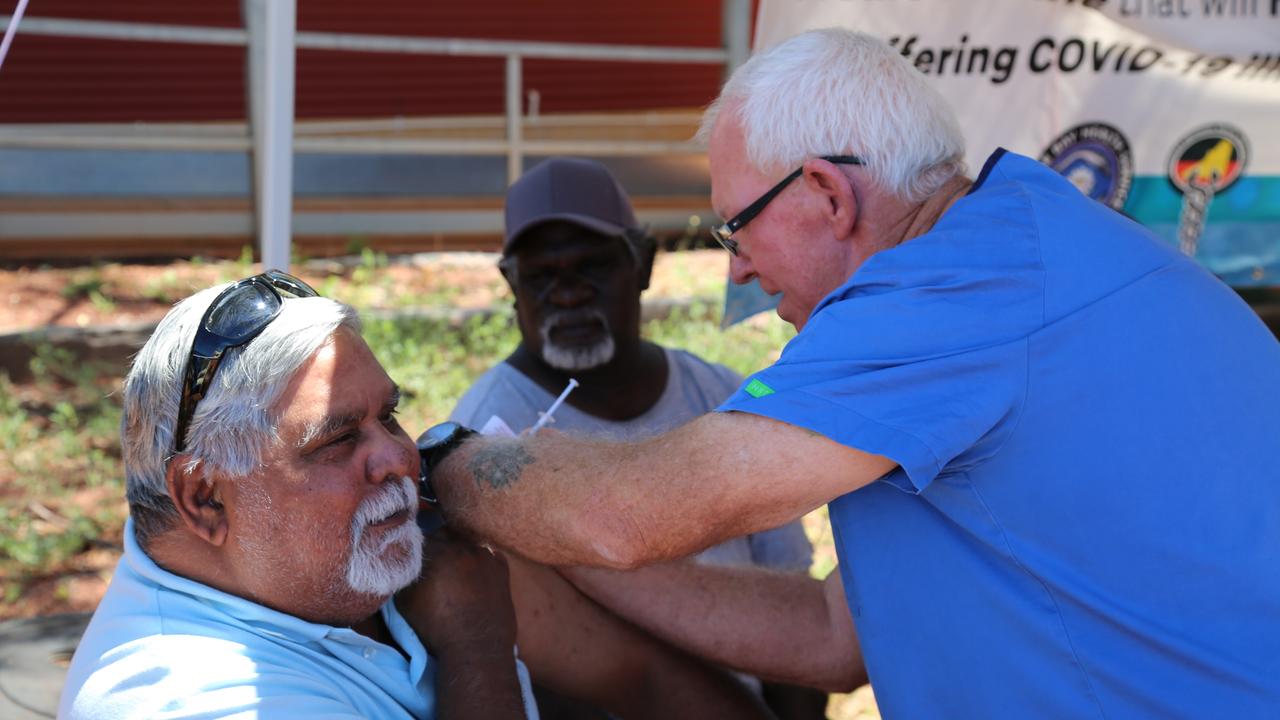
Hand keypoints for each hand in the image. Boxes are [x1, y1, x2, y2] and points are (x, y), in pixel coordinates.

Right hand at [396, 528, 516, 658]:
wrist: (475, 646)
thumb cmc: (435, 627)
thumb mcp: (405, 601)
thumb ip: (403, 573)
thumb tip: (401, 559)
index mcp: (435, 550)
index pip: (421, 535)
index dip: (416, 545)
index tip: (414, 556)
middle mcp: (460, 545)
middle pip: (445, 535)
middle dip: (438, 545)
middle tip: (434, 564)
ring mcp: (484, 554)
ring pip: (467, 543)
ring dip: (460, 551)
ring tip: (455, 571)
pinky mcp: (501, 566)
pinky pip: (488, 553)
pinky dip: (480, 560)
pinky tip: (475, 574)